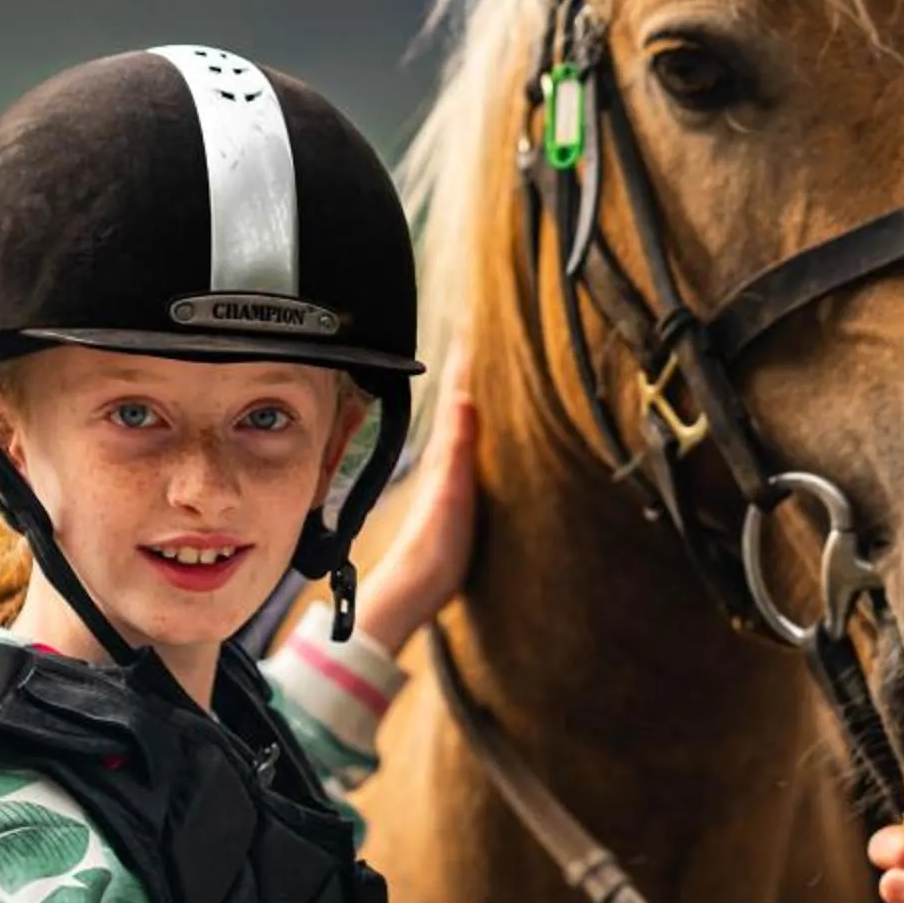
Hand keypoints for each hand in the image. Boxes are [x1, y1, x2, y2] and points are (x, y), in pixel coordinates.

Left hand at [356, 338, 479, 655]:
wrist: (417, 585)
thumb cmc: (435, 546)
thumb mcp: (452, 493)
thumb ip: (458, 448)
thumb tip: (463, 397)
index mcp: (447, 449)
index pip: (459, 389)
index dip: (466, 354)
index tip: (475, 317)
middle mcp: (448, 454)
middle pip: (463, 393)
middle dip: (472, 358)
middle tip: (481, 320)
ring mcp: (454, 469)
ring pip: (466, 413)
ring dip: (474, 383)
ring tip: (485, 354)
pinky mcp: (460, 488)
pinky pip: (471, 438)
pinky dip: (477, 416)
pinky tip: (480, 414)